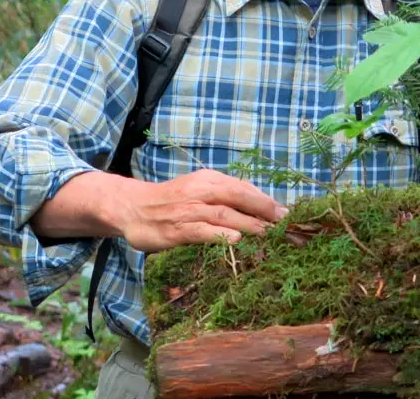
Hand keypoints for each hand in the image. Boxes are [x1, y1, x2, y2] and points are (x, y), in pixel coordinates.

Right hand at [113, 169, 287, 252]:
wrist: (132, 207)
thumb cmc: (173, 201)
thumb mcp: (201, 190)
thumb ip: (226, 196)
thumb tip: (260, 203)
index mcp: (209, 180)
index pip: (243, 187)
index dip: (266, 200)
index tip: (287, 213)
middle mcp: (201, 191)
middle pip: (237, 196)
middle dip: (263, 208)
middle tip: (285, 222)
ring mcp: (188, 210)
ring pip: (223, 214)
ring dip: (248, 223)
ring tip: (268, 232)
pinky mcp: (176, 229)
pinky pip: (201, 230)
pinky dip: (219, 234)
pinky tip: (235, 239)